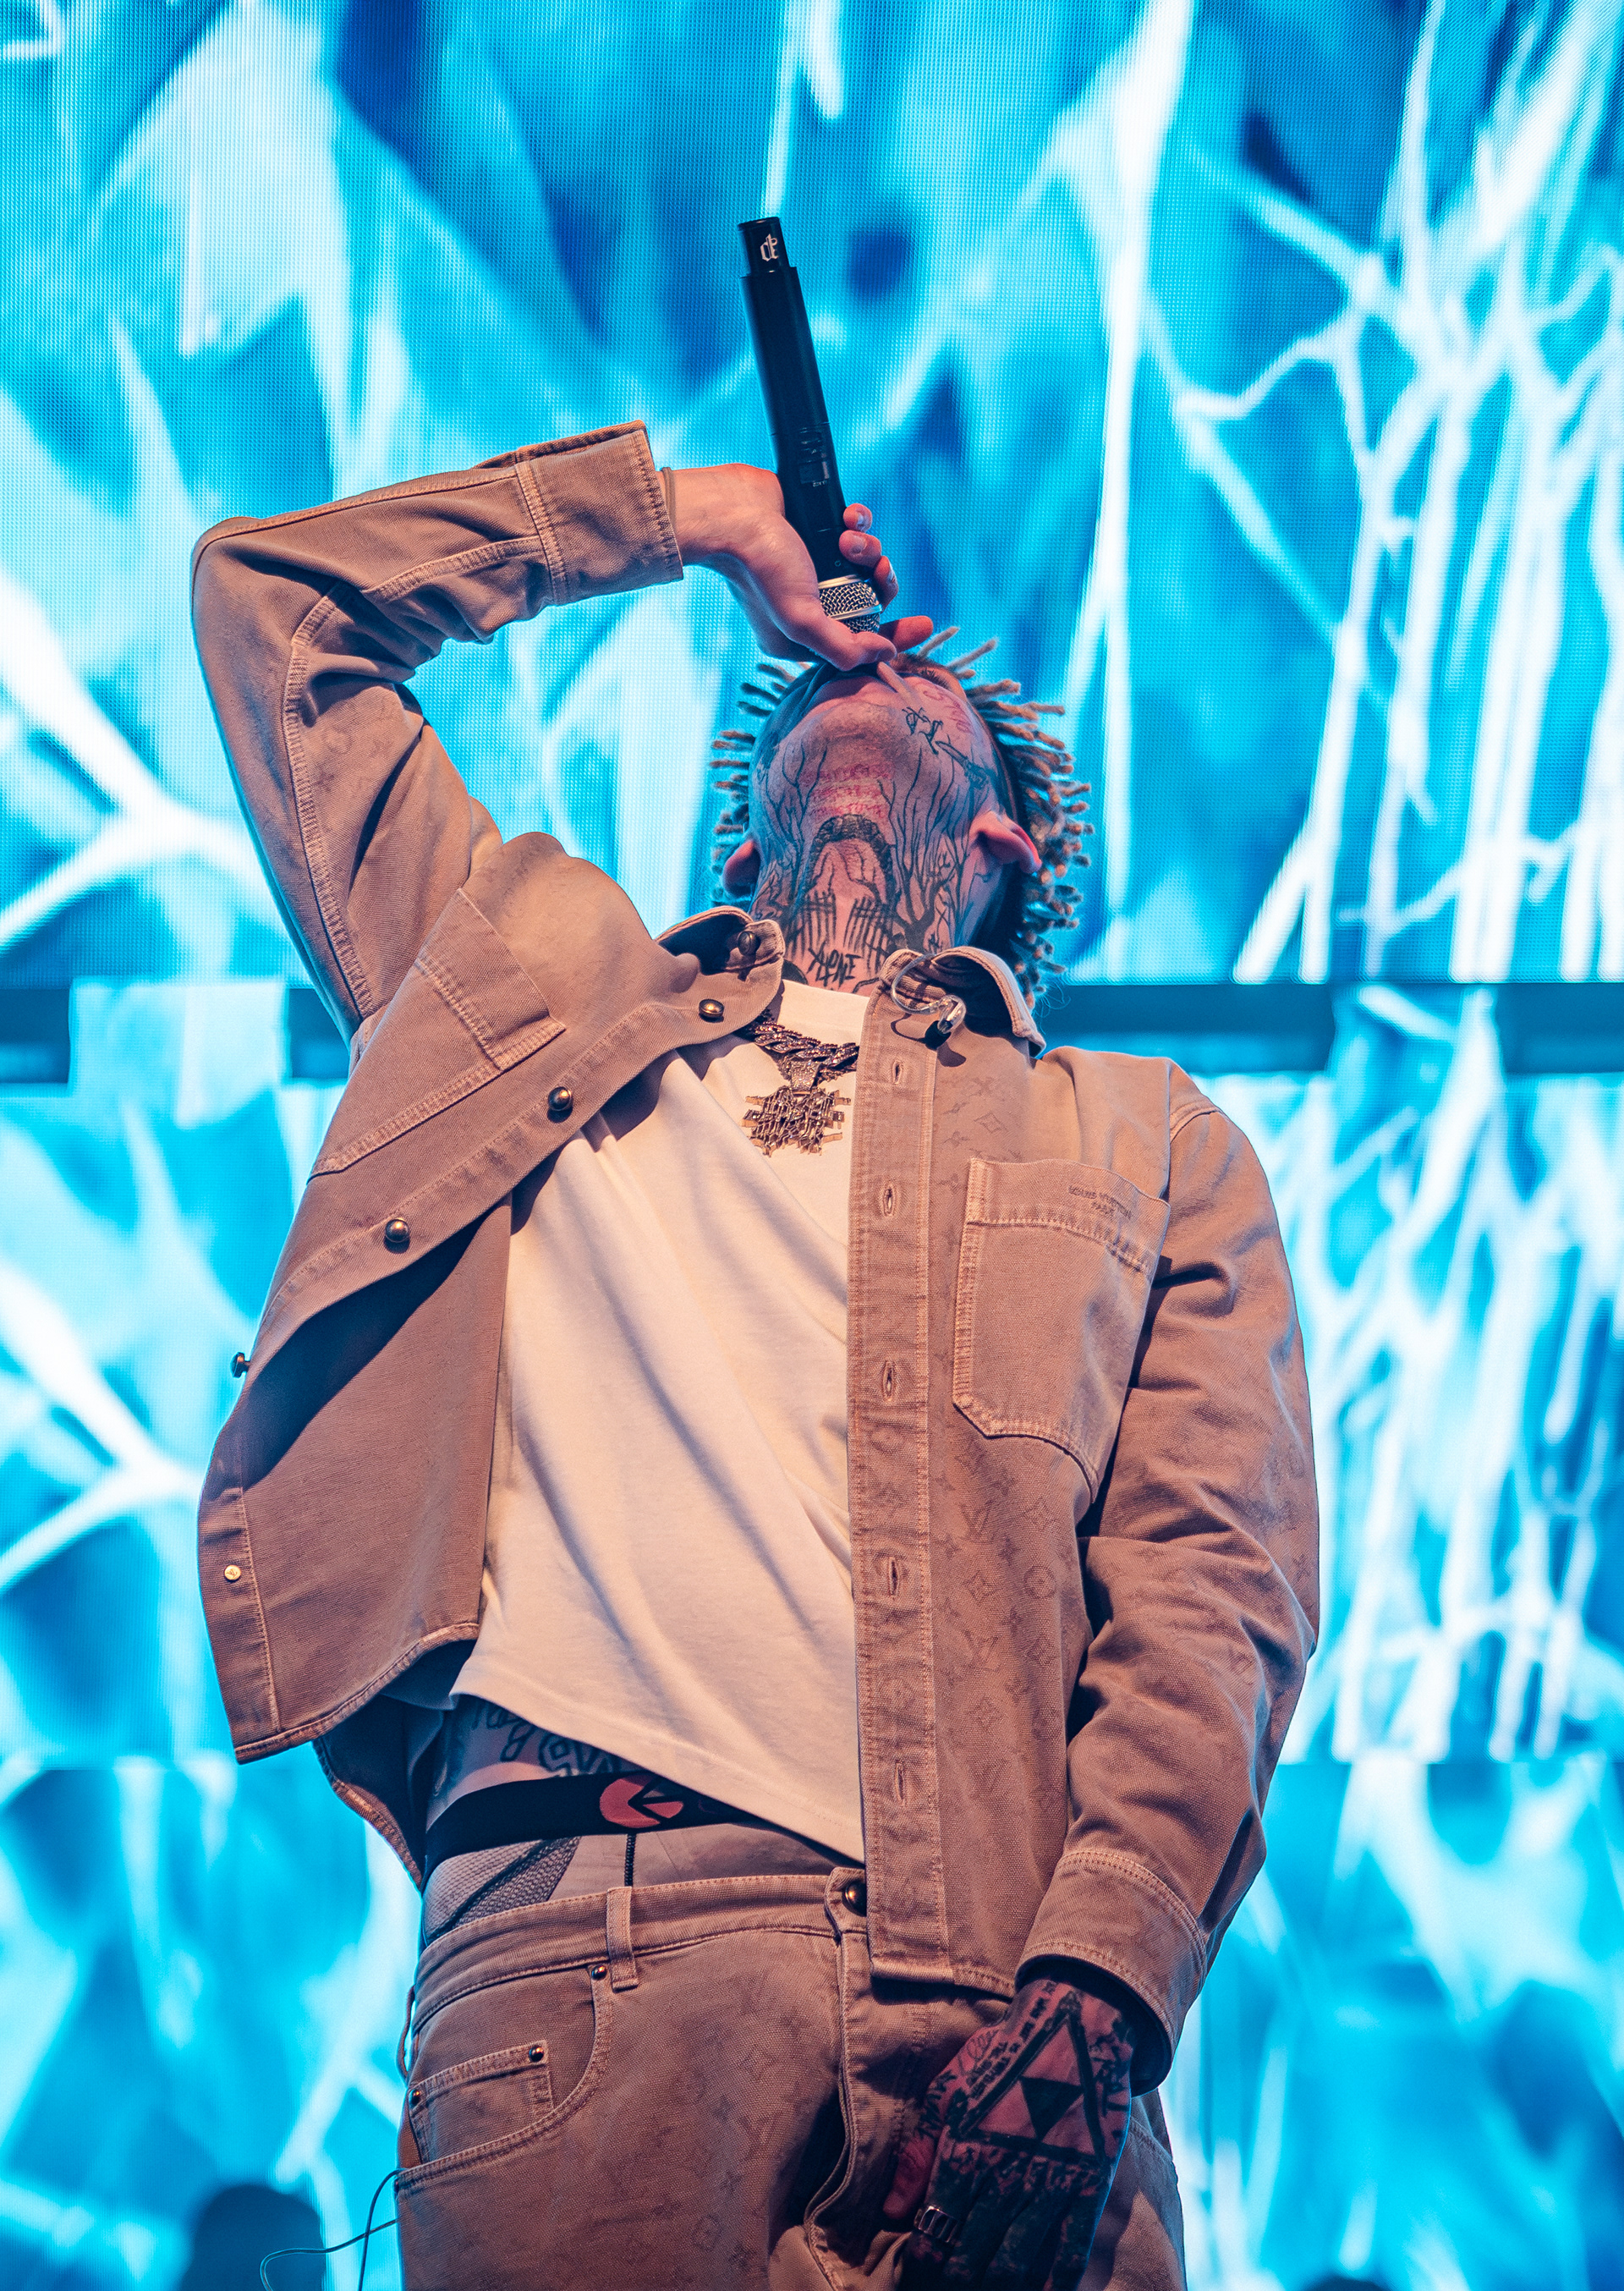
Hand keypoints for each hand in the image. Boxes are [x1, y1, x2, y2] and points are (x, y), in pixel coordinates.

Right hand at [669, 463, 931, 666]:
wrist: (735, 509)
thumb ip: (844, 647)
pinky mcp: (820, 530)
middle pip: (871, 601)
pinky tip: (848, 517)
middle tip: (878, 570)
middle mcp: (811, 602)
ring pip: (867, 562)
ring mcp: (816, 565)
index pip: (859, 643)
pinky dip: (860, 521)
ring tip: (847, 539)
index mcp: (803, 635)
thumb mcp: (802, 621)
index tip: (925, 624)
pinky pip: (858, 529)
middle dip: (881, 583)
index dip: (894, 636)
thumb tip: (886, 654)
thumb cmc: (761, 568)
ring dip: (868, 548)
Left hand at [881, 1972, 1139, 2289]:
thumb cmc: (1005, 2054)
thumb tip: (892, 2210)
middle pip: (971, 2259)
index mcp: (965, 2153)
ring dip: (994, 2286)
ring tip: (981, 2290)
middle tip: (944, 2286)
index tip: (913, 2276)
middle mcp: (1005, 2179)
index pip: (934, 2232)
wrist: (1075, 2026)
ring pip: (1016, 2265)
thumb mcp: (950, 2090)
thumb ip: (919, 2153)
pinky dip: (1052, 2285)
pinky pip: (1069, 2255)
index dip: (921, 2264)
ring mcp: (1050, 2187)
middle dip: (951, 2282)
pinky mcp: (1089, 2189)